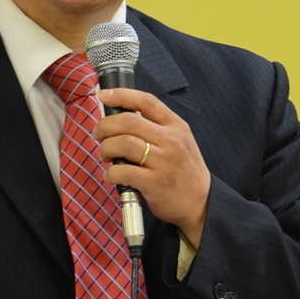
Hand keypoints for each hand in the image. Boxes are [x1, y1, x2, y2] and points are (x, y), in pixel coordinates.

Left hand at [94, 88, 209, 246]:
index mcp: (176, 126)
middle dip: (106, 126)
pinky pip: (123, 172)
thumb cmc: (185, 171)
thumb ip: (158, 127)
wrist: (201, 203)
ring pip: (123, 143)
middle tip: (98, 134)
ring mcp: (163, 162)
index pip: (147, 101)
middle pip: (129, 121)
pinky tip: (110, 175)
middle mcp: (171, 141)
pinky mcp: (155, 183)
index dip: (122, 95)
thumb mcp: (181, 141)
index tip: (104, 96)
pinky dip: (110, 173)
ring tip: (104, 155)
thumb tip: (124, 116)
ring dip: (106, 148)